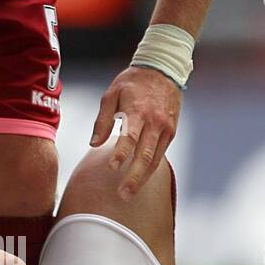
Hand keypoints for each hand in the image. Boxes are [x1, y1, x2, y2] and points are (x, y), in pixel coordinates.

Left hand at [89, 65, 182, 198]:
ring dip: (142, 178)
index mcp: (138, 110)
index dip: (121, 153)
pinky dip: (150, 169)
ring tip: (129, 194)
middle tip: (123, 194)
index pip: (130, 136)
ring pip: (155, 159)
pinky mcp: (171, 132)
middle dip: (134, 177)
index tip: (112, 167)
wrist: (163, 70)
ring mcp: (165, 128)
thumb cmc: (133, 82)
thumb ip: (102, 120)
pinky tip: (140, 179)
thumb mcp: (111, 94)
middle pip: (145, 155)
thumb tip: (94, 143)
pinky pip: (160, 154)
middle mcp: (154, 122)